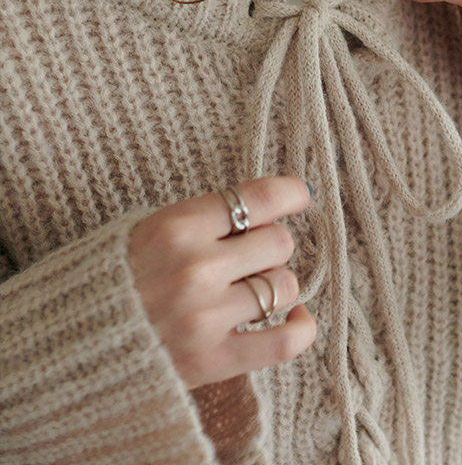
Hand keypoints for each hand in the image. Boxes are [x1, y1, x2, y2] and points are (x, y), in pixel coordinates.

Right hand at [127, 176, 315, 389]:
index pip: (257, 198)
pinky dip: (302, 328)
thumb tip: (267, 210)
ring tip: (252, 289)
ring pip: (285, 285)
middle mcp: (195, 268)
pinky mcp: (212, 360)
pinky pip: (285, 342)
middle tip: (250, 255)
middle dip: (271, 245)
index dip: (289, 194)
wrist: (66, 344)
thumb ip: (204, 219)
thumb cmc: (113, 279)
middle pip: (279, 242)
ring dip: (276, 285)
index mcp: (177, 227)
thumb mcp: (148, 230)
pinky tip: (297, 317)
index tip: (298, 196)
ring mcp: (205, 316)